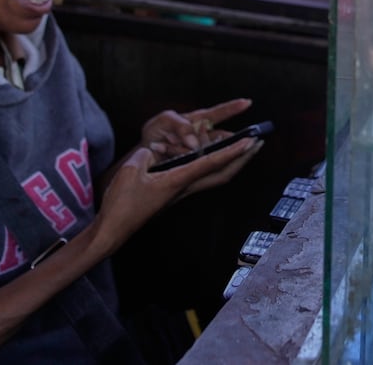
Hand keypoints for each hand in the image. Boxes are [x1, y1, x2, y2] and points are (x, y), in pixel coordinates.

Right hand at [92, 134, 262, 253]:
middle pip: (222, 173)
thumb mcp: (130, 171)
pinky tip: (216, 157)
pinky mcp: (174, 194)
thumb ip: (146, 155)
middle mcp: (185, 188)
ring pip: (215, 176)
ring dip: (232, 162)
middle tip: (259, 142)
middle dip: (243, 158)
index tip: (250, 141)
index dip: (232, 151)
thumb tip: (156, 149)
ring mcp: (181, 192)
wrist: (113, 230)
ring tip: (245, 147)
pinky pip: (202, 177)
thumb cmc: (121, 204)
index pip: (211, 163)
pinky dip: (215, 165)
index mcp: (178, 181)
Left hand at [140, 98, 253, 157]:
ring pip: (206, 152)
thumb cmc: (154, 134)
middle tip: (203, 142)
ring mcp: (199, 151)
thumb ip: (180, 125)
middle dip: (216, 140)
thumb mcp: (163, 121)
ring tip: (166, 143)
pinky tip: (166, 153)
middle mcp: (202, 136)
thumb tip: (195, 143)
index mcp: (197, 121)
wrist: (142, 156)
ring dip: (185, 149)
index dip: (233, 108)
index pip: (218, 113)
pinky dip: (180, 158)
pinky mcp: (193, 166)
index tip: (247, 102)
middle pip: (220, 137)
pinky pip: (195, 163)